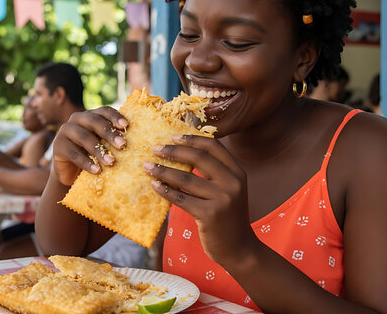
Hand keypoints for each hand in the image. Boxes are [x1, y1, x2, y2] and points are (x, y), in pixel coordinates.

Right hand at [52, 107, 127, 185]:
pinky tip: (97, 170)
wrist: (71, 172)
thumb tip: (139, 139)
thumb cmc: (93, 156)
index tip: (126, 126)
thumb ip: (114, 139)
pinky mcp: (58, 146)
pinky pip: (74, 154)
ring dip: (99, 150)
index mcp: (91, 115)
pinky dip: (86, 163)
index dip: (115, 116)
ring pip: (84, 137)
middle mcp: (77, 119)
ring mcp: (65, 131)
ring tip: (112, 162)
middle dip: (109, 133)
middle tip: (123, 145)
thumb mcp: (104, 145)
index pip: (104, 110)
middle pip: (94, 122)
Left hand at [143, 135, 255, 264]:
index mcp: (237, 172)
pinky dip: (165, 191)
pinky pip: (181, 199)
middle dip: (173, 151)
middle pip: (199, 158)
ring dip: (163, 170)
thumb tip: (182, 154)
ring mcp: (222, 198)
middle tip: (154, 148)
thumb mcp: (228, 191)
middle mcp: (233, 182)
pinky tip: (154, 185)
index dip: (192, 139)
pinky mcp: (210, 214)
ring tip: (147, 166)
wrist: (239, 249)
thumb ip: (214, 174)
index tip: (172, 137)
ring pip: (186, 178)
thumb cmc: (227, 218)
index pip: (213, 146)